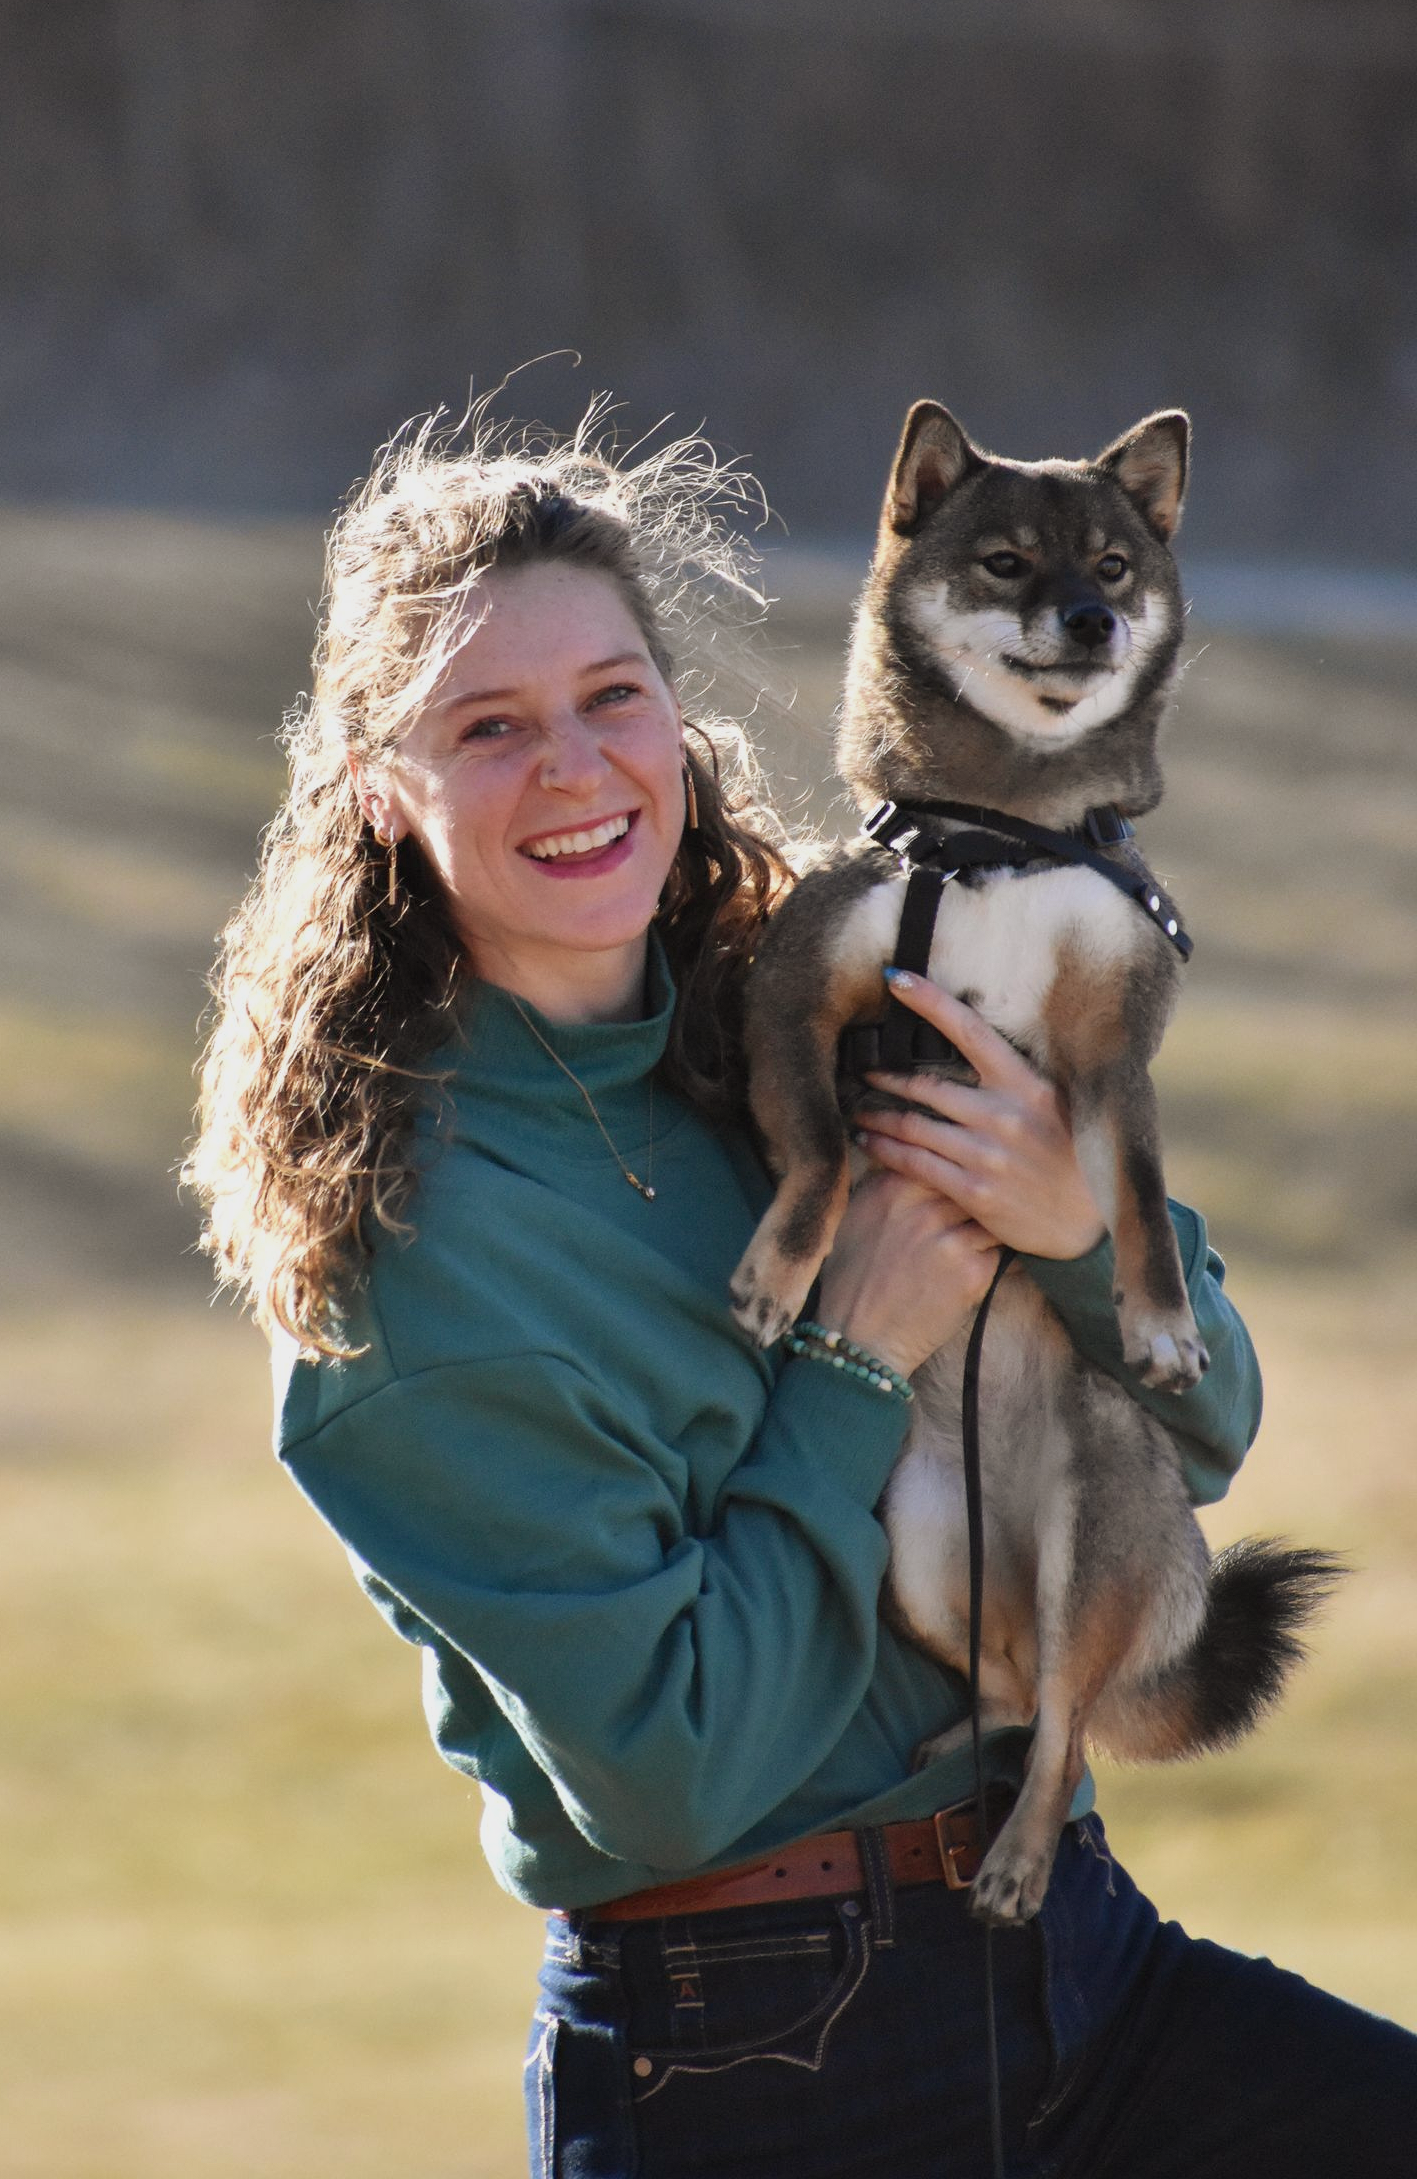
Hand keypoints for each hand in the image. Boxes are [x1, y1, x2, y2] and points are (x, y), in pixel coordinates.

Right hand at [814, 1170, 1001, 1380]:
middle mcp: (921, 1206)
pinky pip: (998, 1247)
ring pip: (989, 1212)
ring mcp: (949, 1238)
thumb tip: (912, 1150)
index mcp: (891, 1186)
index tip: (958, 1174)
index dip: (953, 1164)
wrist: (860, 1338)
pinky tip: (972, 1267)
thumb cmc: (853, 1277)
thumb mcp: (855, 1216)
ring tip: (974, 1239)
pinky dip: (990, 1255)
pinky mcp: (972, 1271)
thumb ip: (886, 1178)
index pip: (940, 1153)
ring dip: (988, 1223)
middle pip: (969, 1180)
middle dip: (975, 1193)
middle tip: (972, 1209)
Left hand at [851, 971, 1106, 1262]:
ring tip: (857, 1108)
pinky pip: (915, 1164)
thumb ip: (1015, 1080)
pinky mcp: (975, 1191)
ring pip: (914, 1126)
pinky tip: (868, 1141)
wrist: (1090, 1223)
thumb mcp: (1055, 1105)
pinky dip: (885, 1150)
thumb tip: (972, 1044)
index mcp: (1027, 1085)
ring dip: (878, 1115)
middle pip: (927, 1085)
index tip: (895, 979)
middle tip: (861, 1068)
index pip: (970, 1030)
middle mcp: (1005, 1115)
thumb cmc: (1071, 1155)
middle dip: (885, 1076)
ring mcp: (988, 1155)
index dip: (929, 1001)